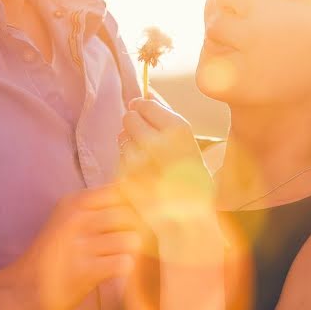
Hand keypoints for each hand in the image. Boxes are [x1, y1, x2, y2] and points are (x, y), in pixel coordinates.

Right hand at [2, 185, 141, 309]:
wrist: (21, 287)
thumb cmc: (54, 251)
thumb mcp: (68, 216)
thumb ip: (98, 202)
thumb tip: (136, 188)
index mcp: (74, 203)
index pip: (120, 191)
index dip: (134, 204)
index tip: (136, 215)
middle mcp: (76, 220)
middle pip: (129, 215)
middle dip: (134, 230)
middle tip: (124, 242)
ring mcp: (79, 247)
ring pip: (130, 239)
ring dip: (131, 251)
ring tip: (118, 255)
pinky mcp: (84, 272)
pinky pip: (124, 263)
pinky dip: (124, 268)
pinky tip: (113, 269)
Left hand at [118, 99, 220, 260]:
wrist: (187, 218)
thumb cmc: (191, 177)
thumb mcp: (188, 143)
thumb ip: (166, 115)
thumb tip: (147, 90)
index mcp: (178, 129)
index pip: (145, 103)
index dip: (143, 108)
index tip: (144, 113)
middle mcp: (157, 141)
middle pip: (129, 117)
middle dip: (134, 124)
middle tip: (146, 138)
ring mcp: (138, 160)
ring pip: (122, 137)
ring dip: (129, 142)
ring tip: (146, 157)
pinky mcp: (125, 176)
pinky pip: (119, 158)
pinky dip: (126, 162)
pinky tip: (141, 171)